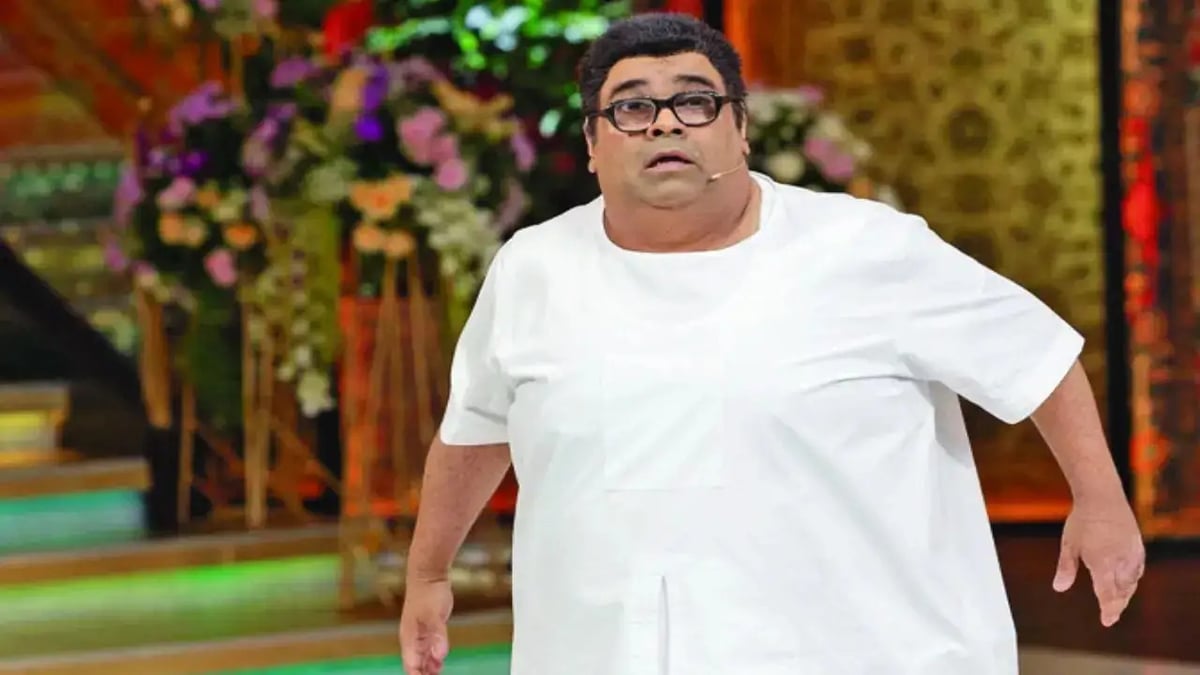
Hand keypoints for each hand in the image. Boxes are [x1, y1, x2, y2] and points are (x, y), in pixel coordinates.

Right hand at [399, 578, 453, 674]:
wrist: (428, 575)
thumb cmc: (427, 593)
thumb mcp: (434, 615)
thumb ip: (438, 635)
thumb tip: (440, 656)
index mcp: (410, 640)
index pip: (411, 667)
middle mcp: (413, 640)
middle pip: (416, 666)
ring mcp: (421, 635)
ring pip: (423, 659)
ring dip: (429, 670)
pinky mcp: (430, 629)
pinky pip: (430, 649)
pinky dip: (434, 659)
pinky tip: (440, 664)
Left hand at [1053, 498, 1144, 626]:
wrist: (1103, 497)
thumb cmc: (1082, 520)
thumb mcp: (1069, 544)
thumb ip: (1066, 568)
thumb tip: (1058, 588)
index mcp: (1102, 564)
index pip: (1107, 594)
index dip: (1108, 609)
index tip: (1106, 621)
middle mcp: (1120, 561)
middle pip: (1122, 591)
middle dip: (1117, 605)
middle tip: (1111, 615)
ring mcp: (1131, 553)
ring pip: (1131, 581)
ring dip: (1125, 593)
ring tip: (1118, 601)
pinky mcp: (1137, 545)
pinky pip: (1138, 568)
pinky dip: (1132, 579)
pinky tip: (1128, 581)